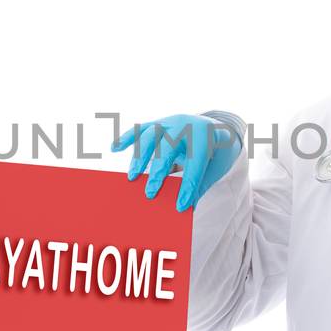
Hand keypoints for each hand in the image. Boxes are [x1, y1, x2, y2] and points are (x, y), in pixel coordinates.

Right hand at [111, 113, 241, 211]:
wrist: (216, 127)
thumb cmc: (214, 153)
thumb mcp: (213, 169)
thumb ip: (199, 186)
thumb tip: (186, 208)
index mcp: (205, 138)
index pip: (195, 165)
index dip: (187, 187)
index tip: (179, 207)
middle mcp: (186, 126)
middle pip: (168, 147)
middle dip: (158, 172)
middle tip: (149, 194)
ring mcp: (171, 122)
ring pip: (151, 136)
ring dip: (139, 157)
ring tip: (132, 178)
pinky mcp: (159, 122)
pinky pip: (141, 129)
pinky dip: (126, 138)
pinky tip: (114, 148)